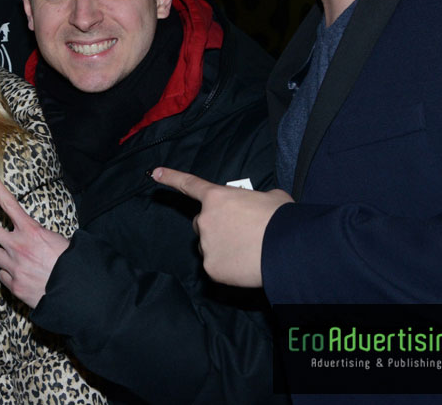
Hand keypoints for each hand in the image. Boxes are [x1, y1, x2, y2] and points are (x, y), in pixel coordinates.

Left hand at [0, 169, 69, 307]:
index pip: (10, 204)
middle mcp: (18, 247)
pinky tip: (26, 279)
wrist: (77, 294)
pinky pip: (4, 276)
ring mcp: (13, 266)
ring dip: (2, 256)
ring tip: (19, 261)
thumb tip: (31, 237)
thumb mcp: (60, 241)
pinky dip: (12, 276)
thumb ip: (40, 236)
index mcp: (32, 232)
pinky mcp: (13, 285)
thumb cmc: (72, 265)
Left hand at [152, 167, 292, 287]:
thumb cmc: (282, 220)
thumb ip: (257, 198)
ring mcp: (205, 244)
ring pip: (208, 246)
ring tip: (247, 250)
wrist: (287, 249)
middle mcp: (204, 219)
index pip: (190, 185)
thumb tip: (262, 205)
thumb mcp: (272, 197)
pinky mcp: (210, 268)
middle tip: (240, 234)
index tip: (154, 173)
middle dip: (215, 226)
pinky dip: (228, 267)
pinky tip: (245, 265)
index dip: (171, 177)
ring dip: (222, 247)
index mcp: (217, 197)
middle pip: (201, 222)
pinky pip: (215, 266)